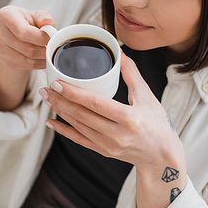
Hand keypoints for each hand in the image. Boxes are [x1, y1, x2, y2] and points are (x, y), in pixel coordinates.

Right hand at [0, 6, 53, 111]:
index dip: (40, 38)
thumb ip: (43, 17)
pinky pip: (22, 65)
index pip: (23, 32)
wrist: (13, 30)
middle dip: (43, 50)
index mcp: (5, 16)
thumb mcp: (35, 14)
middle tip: (53, 49)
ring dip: (41, 59)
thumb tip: (49, 23)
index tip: (51, 39)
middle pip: (26, 47)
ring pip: (25, 59)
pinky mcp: (2, 58)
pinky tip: (42, 60)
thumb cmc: (25, 20)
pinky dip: (35, 65)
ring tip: (49, 54)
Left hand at [40, 51, 186, 207]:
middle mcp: (117, 135)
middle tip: (46, 88)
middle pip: (82, 115)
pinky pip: (79, 140)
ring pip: (78, 127)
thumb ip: (132, 74)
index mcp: (129, 118)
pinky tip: (51, 122)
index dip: (74, 93)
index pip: (95, 104)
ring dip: (60, 112)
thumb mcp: (147, 96)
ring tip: (47, 98)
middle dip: (60, 101)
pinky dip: (63, 131)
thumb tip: (120, 52)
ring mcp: (108, 145)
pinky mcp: (103, 151)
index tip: (58, 82)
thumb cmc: (157, 123)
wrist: (160, 155)